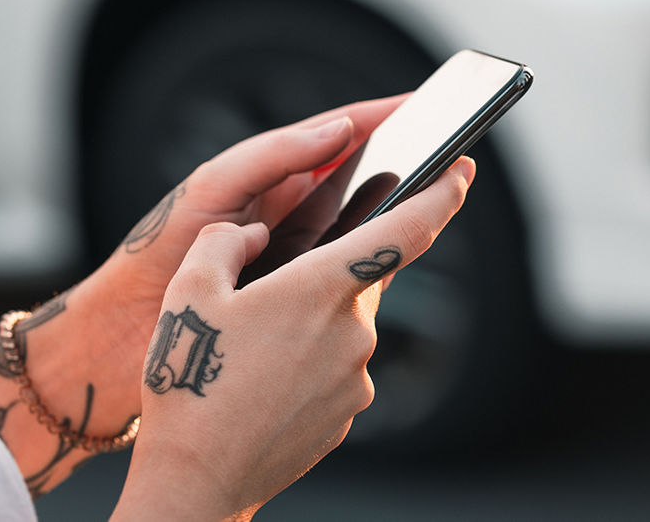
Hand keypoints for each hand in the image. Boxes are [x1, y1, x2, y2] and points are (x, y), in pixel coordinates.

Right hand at [0, 97, 407, 496]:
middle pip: (357, 279)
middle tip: (269, 298)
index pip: (405, 232)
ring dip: (310, 323)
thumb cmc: (190, 380)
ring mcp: (356, 376)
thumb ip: (227, 241)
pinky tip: (265, 382)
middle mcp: (353, 331)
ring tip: (252, 350)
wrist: (197, 478)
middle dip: (325, 276)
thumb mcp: (187, 290)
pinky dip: (310, 362)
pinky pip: (339, 366)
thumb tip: (254, 234)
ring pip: (345, 324)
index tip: (462, 171)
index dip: (441, 197)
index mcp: (320, 289)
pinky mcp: (351, 409)